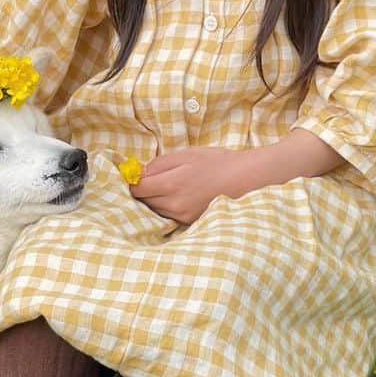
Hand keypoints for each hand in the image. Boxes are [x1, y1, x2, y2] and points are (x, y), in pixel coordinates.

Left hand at [128, 147, 259, 225]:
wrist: (242, 179)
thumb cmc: (214, 162)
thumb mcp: (184, 154)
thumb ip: (158, 164)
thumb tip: (139, 173)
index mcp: (170, 184)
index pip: (137, 189)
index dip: (133, 180)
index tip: (136, 174)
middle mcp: (173, 205)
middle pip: (143, 201)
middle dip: (144, 190)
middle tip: (153, 178)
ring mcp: (181, 216)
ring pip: (154, 210)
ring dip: (154, 199)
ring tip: (168, 186)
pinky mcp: (188, 222)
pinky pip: (167, 215)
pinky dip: (166, 206)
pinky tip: (176, 196)